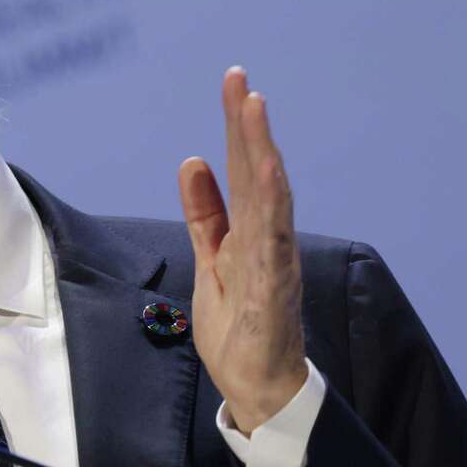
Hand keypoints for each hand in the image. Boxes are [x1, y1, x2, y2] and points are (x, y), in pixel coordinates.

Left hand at [178, 67, 307, 435]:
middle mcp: (267, 237)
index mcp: (250, 229)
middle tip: (238, 78)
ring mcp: (273, 261)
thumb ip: (205, 213)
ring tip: (254, 110)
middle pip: (258, 171)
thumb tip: (192, 162)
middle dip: (247, 124)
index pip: (243, 168)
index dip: (237, 126)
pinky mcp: (273, 289)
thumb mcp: (211, 258)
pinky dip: (272, 207)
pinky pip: (274, 243)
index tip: (234, 82)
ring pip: (270, 197)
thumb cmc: (240, 326)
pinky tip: (270, 174)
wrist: (259, 387)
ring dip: (262, 152)